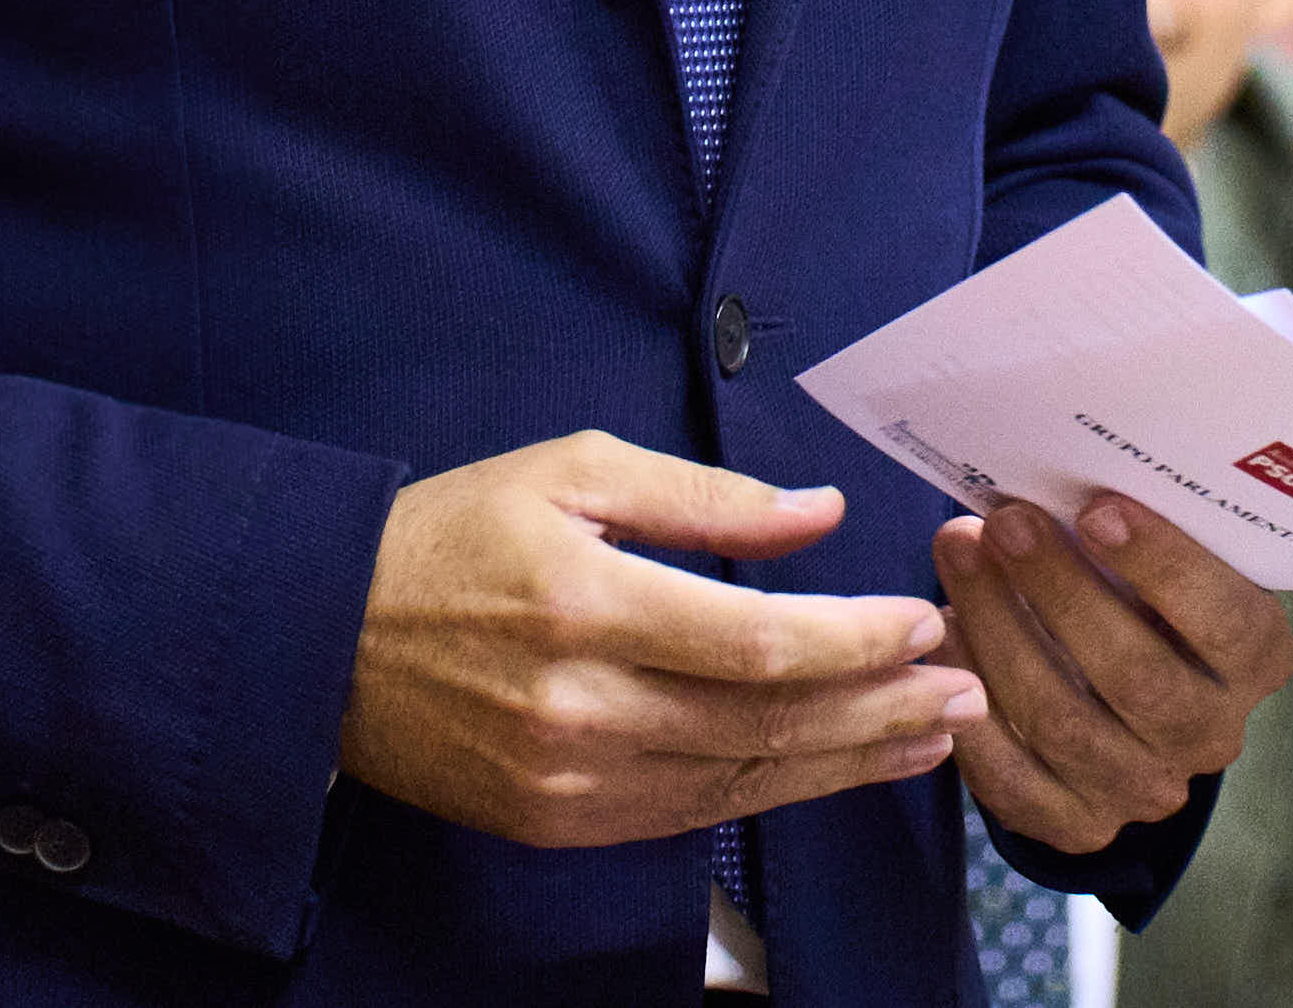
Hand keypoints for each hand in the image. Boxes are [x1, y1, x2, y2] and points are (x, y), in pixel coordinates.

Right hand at [337, 432, 985, 848]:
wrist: (324, 643)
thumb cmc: (451, 537)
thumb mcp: (570, 469)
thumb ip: (703, 497)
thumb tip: (818, 514)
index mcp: (586, 601)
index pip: (758, 642)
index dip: (855, 642)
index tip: (924, 622)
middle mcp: (580, 704)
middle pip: (766, 722)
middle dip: (881, 709)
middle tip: (967, 692)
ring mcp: (568, 778)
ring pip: (742, 780)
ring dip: (849, 762)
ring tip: (932, 738)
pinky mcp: (558, 822)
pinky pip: (691, 814)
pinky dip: (774, 794)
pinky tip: (832, 772)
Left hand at [930, 492, 1292, 855]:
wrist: (1125, 699)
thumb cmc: (1144, 596)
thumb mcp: (1164, 560)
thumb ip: (1134, 527)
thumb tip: (1061, 462)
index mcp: (1254, 658)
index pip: (1226, 619)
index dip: (1163, 564)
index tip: (1095, 508)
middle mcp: (1211, 733)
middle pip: (1136, 675)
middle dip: (1060, 590)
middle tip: (1004, 522)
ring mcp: (1145, 788)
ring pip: (1064, 720)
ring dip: (1000, 630)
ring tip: (960, 555)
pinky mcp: (1080, 825)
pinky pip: (1015, 780)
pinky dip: (970, 709)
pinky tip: (944, 636)